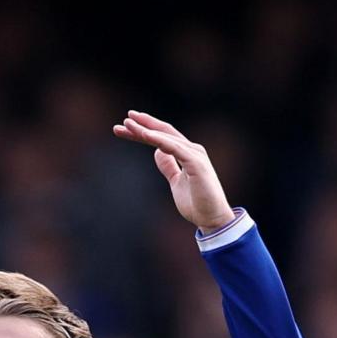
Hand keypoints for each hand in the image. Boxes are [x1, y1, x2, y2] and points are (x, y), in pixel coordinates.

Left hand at [113, 111, 235, 233]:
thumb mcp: (176, 181)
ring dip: (146, 129)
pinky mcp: (196, 163)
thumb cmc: (197, 202)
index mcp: (186, 153)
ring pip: (166, 137)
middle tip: (125, 119)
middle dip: (143, 124)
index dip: (144, 130)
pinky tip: (146, 134)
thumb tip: (157, 152)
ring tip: (128, 124)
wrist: (212, 218)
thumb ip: (168, 166)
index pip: (162, 137)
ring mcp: (194, 155)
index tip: (125, 127)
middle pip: (163, 132)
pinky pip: (175, 148)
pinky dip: (160, 140)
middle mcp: (191, 150)